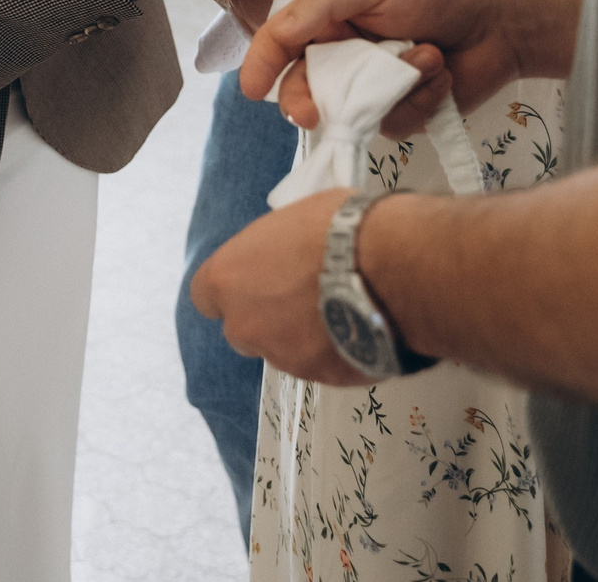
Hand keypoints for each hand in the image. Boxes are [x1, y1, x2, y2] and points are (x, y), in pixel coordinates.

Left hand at [190, 190, 372, 383]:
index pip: (206, 295)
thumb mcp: (296, 218)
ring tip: (342, 311)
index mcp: (227, 278)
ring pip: (283, 351)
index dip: (231, 290)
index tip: (253, 282)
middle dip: (266, 319)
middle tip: (303, 298)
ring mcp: (282, 357)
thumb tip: (287, 250)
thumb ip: (277, 246)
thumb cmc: (341, 228)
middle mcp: (245, 324)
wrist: (391, 271)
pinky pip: (322, 366)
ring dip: (302, 338)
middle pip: (243, 329)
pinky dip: (335, 352)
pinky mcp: (322, 379)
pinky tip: (363, 329)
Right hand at [242, 0, 566, 137]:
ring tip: (428, 55)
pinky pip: (394, 124)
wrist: (502, 18)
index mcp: (329, 20)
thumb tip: (278, 34)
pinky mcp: (406, 113)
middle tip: (313, 113)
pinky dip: (421, 98)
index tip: (253, 90)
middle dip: (308, 102)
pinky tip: (443, 73)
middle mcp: (345, 56)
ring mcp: (374, 89)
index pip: (282, 44)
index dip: (262, 65)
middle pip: (305, 90)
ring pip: (353, 112)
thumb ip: (321, 4)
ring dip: (392, 86)